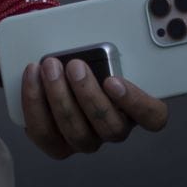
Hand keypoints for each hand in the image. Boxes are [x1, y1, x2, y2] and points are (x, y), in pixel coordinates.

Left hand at [21, 57, 169, 157]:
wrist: (54, 66)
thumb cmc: (84, 56)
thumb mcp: (99, 47)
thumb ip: (104, 49)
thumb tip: (94, 41)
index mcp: (133, 106)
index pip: (153, 117)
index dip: (137, 103)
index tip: (114, 80)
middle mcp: (112, 127)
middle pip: (110, 126)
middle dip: (88, 94)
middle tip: (74, 65)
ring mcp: (86, 139)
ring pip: (77, 132)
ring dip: (60, 97)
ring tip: (49, 67)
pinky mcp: (57, 145)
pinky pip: (45, 133)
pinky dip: (35, 103)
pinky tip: (32, 77)